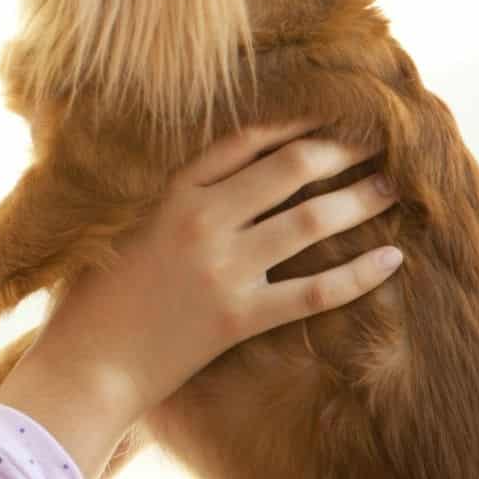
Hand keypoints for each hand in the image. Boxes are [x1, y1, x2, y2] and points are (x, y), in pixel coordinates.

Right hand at [0, 117, 401, 478]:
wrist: (87, 362)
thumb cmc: (90, 295)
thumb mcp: (116, 225)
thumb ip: (157, 196)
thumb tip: (196, 172)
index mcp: (170, 193)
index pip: (244, 140)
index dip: (292, 123)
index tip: (325, 116)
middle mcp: (202, 220)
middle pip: (289, 170)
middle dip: (340, 151)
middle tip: (376, 142)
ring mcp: (225, 269)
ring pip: (310, 222)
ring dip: (359, 200)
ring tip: (391, 187)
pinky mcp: (240, 316)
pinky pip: (315, 291)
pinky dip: (359, 274)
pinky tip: (391, 259)